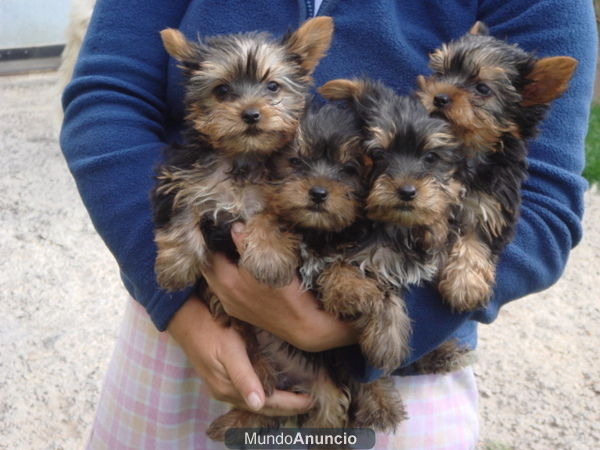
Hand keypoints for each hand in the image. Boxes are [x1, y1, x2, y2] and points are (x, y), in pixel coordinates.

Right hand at [167, 296, 312, 415]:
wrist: (186, 321)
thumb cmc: (212, 331)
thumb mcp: (229, 351)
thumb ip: (244, 377)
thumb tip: (258, 404)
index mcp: (230, 389)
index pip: (268, 404)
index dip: (291, 404)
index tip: (311, 400)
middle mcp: (227, 393)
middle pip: (263, 408)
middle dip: (287, 407)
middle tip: (310, 401)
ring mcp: (223, 387)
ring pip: (256, 403)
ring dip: (277, 403)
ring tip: (297, 398)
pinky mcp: (222, 379)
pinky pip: (248, 394)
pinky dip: (265, 394)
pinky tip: (274, 389)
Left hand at [202, 222, 358, 351]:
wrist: (303, 324)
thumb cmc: (289, 291)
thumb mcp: (268, 261)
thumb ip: (246, 243)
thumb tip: (234, 227)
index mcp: (226, 280)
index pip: (209, 252)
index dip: (215, 238)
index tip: (222, 227)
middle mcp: (223, 294)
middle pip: (209, 267)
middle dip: (215, 252)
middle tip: (226, 238)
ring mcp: (231, 306)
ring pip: (217, 279)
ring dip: (222, 266)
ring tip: (234, 253)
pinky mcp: (240, 313)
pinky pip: (226, 291)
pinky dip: (229, 278)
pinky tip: (243, 272)